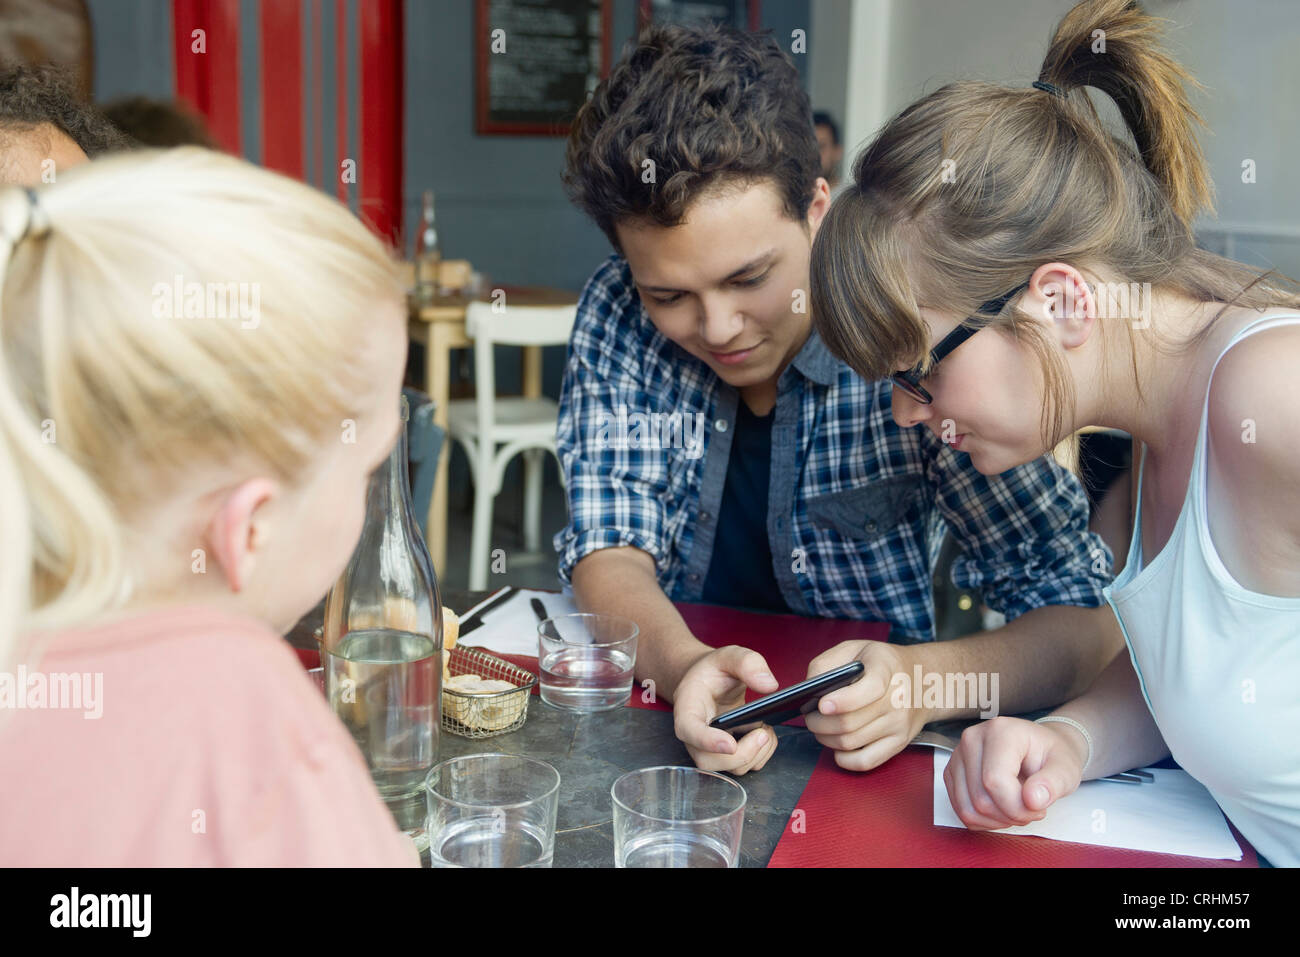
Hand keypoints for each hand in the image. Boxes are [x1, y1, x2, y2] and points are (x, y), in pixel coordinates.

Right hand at [672, 645, 780, 775]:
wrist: (710, 680)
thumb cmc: (714, 670)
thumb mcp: (729, 655)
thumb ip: (747, 662)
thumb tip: (769, 684)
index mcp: (687, 707)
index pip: (688, 730)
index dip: (707, 741)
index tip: (730, 743)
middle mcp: (694, 734)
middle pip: (708, 761)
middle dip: (741, 754)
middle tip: (762, 732)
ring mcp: (709, 748)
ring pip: (729, 768)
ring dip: (755, 754)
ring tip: (765, 729)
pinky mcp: (726, 754)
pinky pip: (744, 766)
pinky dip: (761, 755)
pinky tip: (764, 734)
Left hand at [803, 640, 926, 770]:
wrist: (923, 679)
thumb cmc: (881, 664)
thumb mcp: (854, 648)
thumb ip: (827, 664)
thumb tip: (808, 689)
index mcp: (886, 668)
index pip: (869, 689)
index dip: (842, 700)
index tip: (821, 704)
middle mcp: (897, 699)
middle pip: (850, 722)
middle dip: (819, 723)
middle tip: (810, 716)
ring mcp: (899, 724)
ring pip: (851, 742)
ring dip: (826, 739)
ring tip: (820, 728)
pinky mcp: (899, 743)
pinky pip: (867, 762)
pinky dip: (845, 759)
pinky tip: (837, 746)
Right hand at [942, 716, 1086, 829]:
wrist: (1040, 749)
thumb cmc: (1051, 757)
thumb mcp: (1066, 768)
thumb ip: (1054, 783)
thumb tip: (1032, 800)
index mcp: (1000, 731)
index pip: (994, 781)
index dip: (1017, 807)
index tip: (1039, 808)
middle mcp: (972, 738)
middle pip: (980, 798)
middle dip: (1010, 815)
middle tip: (1031, 809)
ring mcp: (958, 755)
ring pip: (968, 808)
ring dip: (997, 820)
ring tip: (1018, 808)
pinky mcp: (952, 772)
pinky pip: (961, 810)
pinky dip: (984, 820)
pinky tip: (1002, 808)